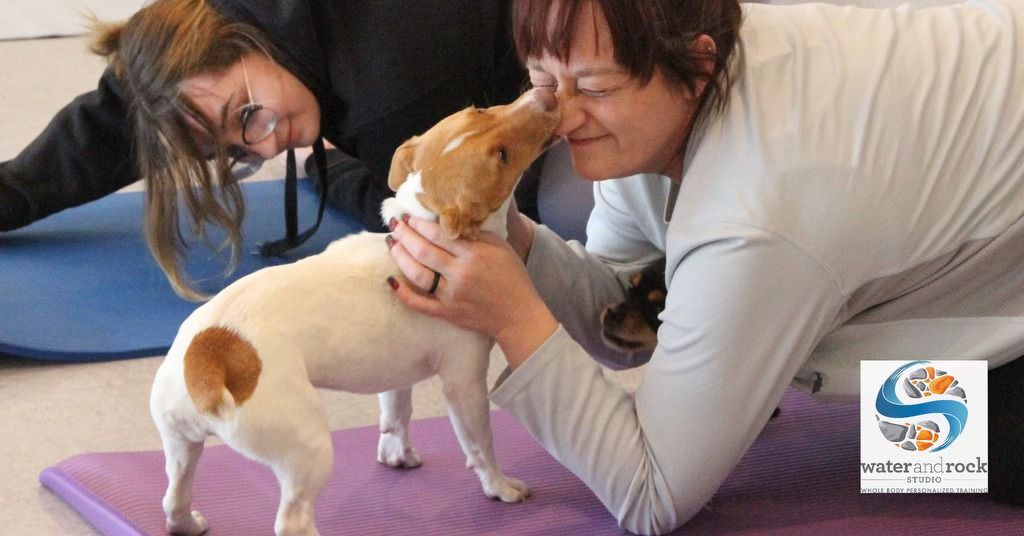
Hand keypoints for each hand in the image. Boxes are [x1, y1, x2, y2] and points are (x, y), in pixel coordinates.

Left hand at [386, 216, 556, 367]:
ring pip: (417, 274)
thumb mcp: (501, 247)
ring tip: (392, 243)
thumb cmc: (512, 277)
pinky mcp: (446, 313)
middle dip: (405, 235)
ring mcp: (451, 296)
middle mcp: (460, 274)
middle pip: (423, 251)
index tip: (409, 216)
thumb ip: (476, 233)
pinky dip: (403, 293)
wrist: (518, 315)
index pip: (439, 234)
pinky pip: (419, 304)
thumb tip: (451, 220)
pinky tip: (391, 280)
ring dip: (400, 257)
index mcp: (474, 255)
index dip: (420, 224)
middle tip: (394, 224)